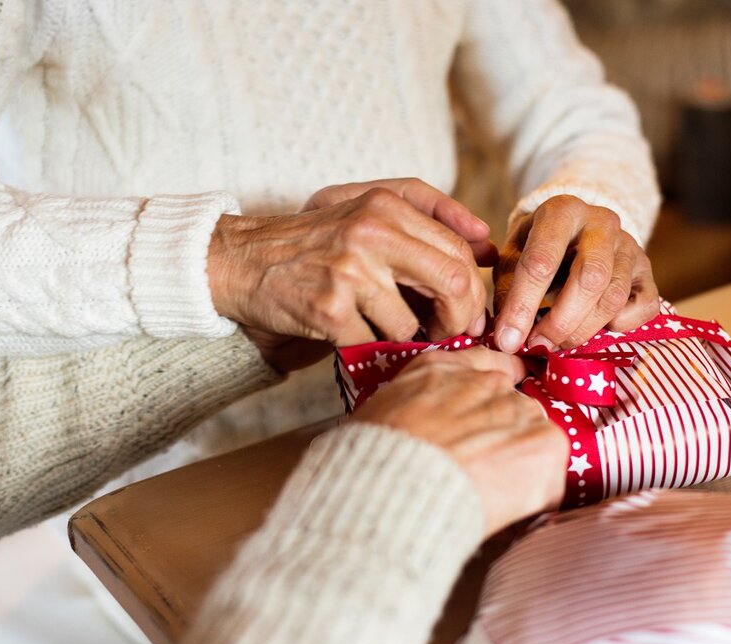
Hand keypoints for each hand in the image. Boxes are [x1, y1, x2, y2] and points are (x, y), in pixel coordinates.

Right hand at [208, 189, 488, 370]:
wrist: (242, 261)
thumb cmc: (313, 240)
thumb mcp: (366, 208)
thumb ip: (429, 214)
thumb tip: (487, 245)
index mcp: (386, 206)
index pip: (459, 252)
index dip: (472, 291)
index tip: (465, 313)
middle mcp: (371, 233)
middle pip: (453, 284)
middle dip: (458, 320)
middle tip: (447, 335)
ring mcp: (349, 271)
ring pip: (411, 324)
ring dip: (403, 339)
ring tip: (381, 330)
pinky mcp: (328, 309)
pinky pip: (372, 343)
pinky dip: (367, 349)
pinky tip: (351, 336)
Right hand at [353, 347, 567, 536]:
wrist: (397, 487)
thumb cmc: (376, 461)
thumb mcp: (382, 414)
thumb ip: (414, 405)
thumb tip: (426, 426)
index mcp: (443, 369)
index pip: (485, 366)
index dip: (489, 398)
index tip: (489, 418)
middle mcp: (486, 381)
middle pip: (511, 408)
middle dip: (500, 438)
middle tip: (478, 472)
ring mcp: (519, 410)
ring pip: (532, 438)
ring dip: (519, 464)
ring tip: (488, 494)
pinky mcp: (545, 443)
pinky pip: (550, 473)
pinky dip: (534, 496)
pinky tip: (504, 508)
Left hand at [493, 195, 657, 352]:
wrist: (575, 232)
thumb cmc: (537, 248)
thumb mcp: (513, 258)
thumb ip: (508, 292)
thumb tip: (509, 338)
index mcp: (561, 211)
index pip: (541, 262)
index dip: (522, 306)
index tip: (509, 339)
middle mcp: (601, 223)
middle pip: (589, 279)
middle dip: (560, 321)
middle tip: (539, 344)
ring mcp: (629, 245)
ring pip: (613, 297)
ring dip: (583, 330)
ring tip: (558, 342)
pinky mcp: (647, 270)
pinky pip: (643, 306)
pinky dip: (620, 326)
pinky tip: (595, 327)